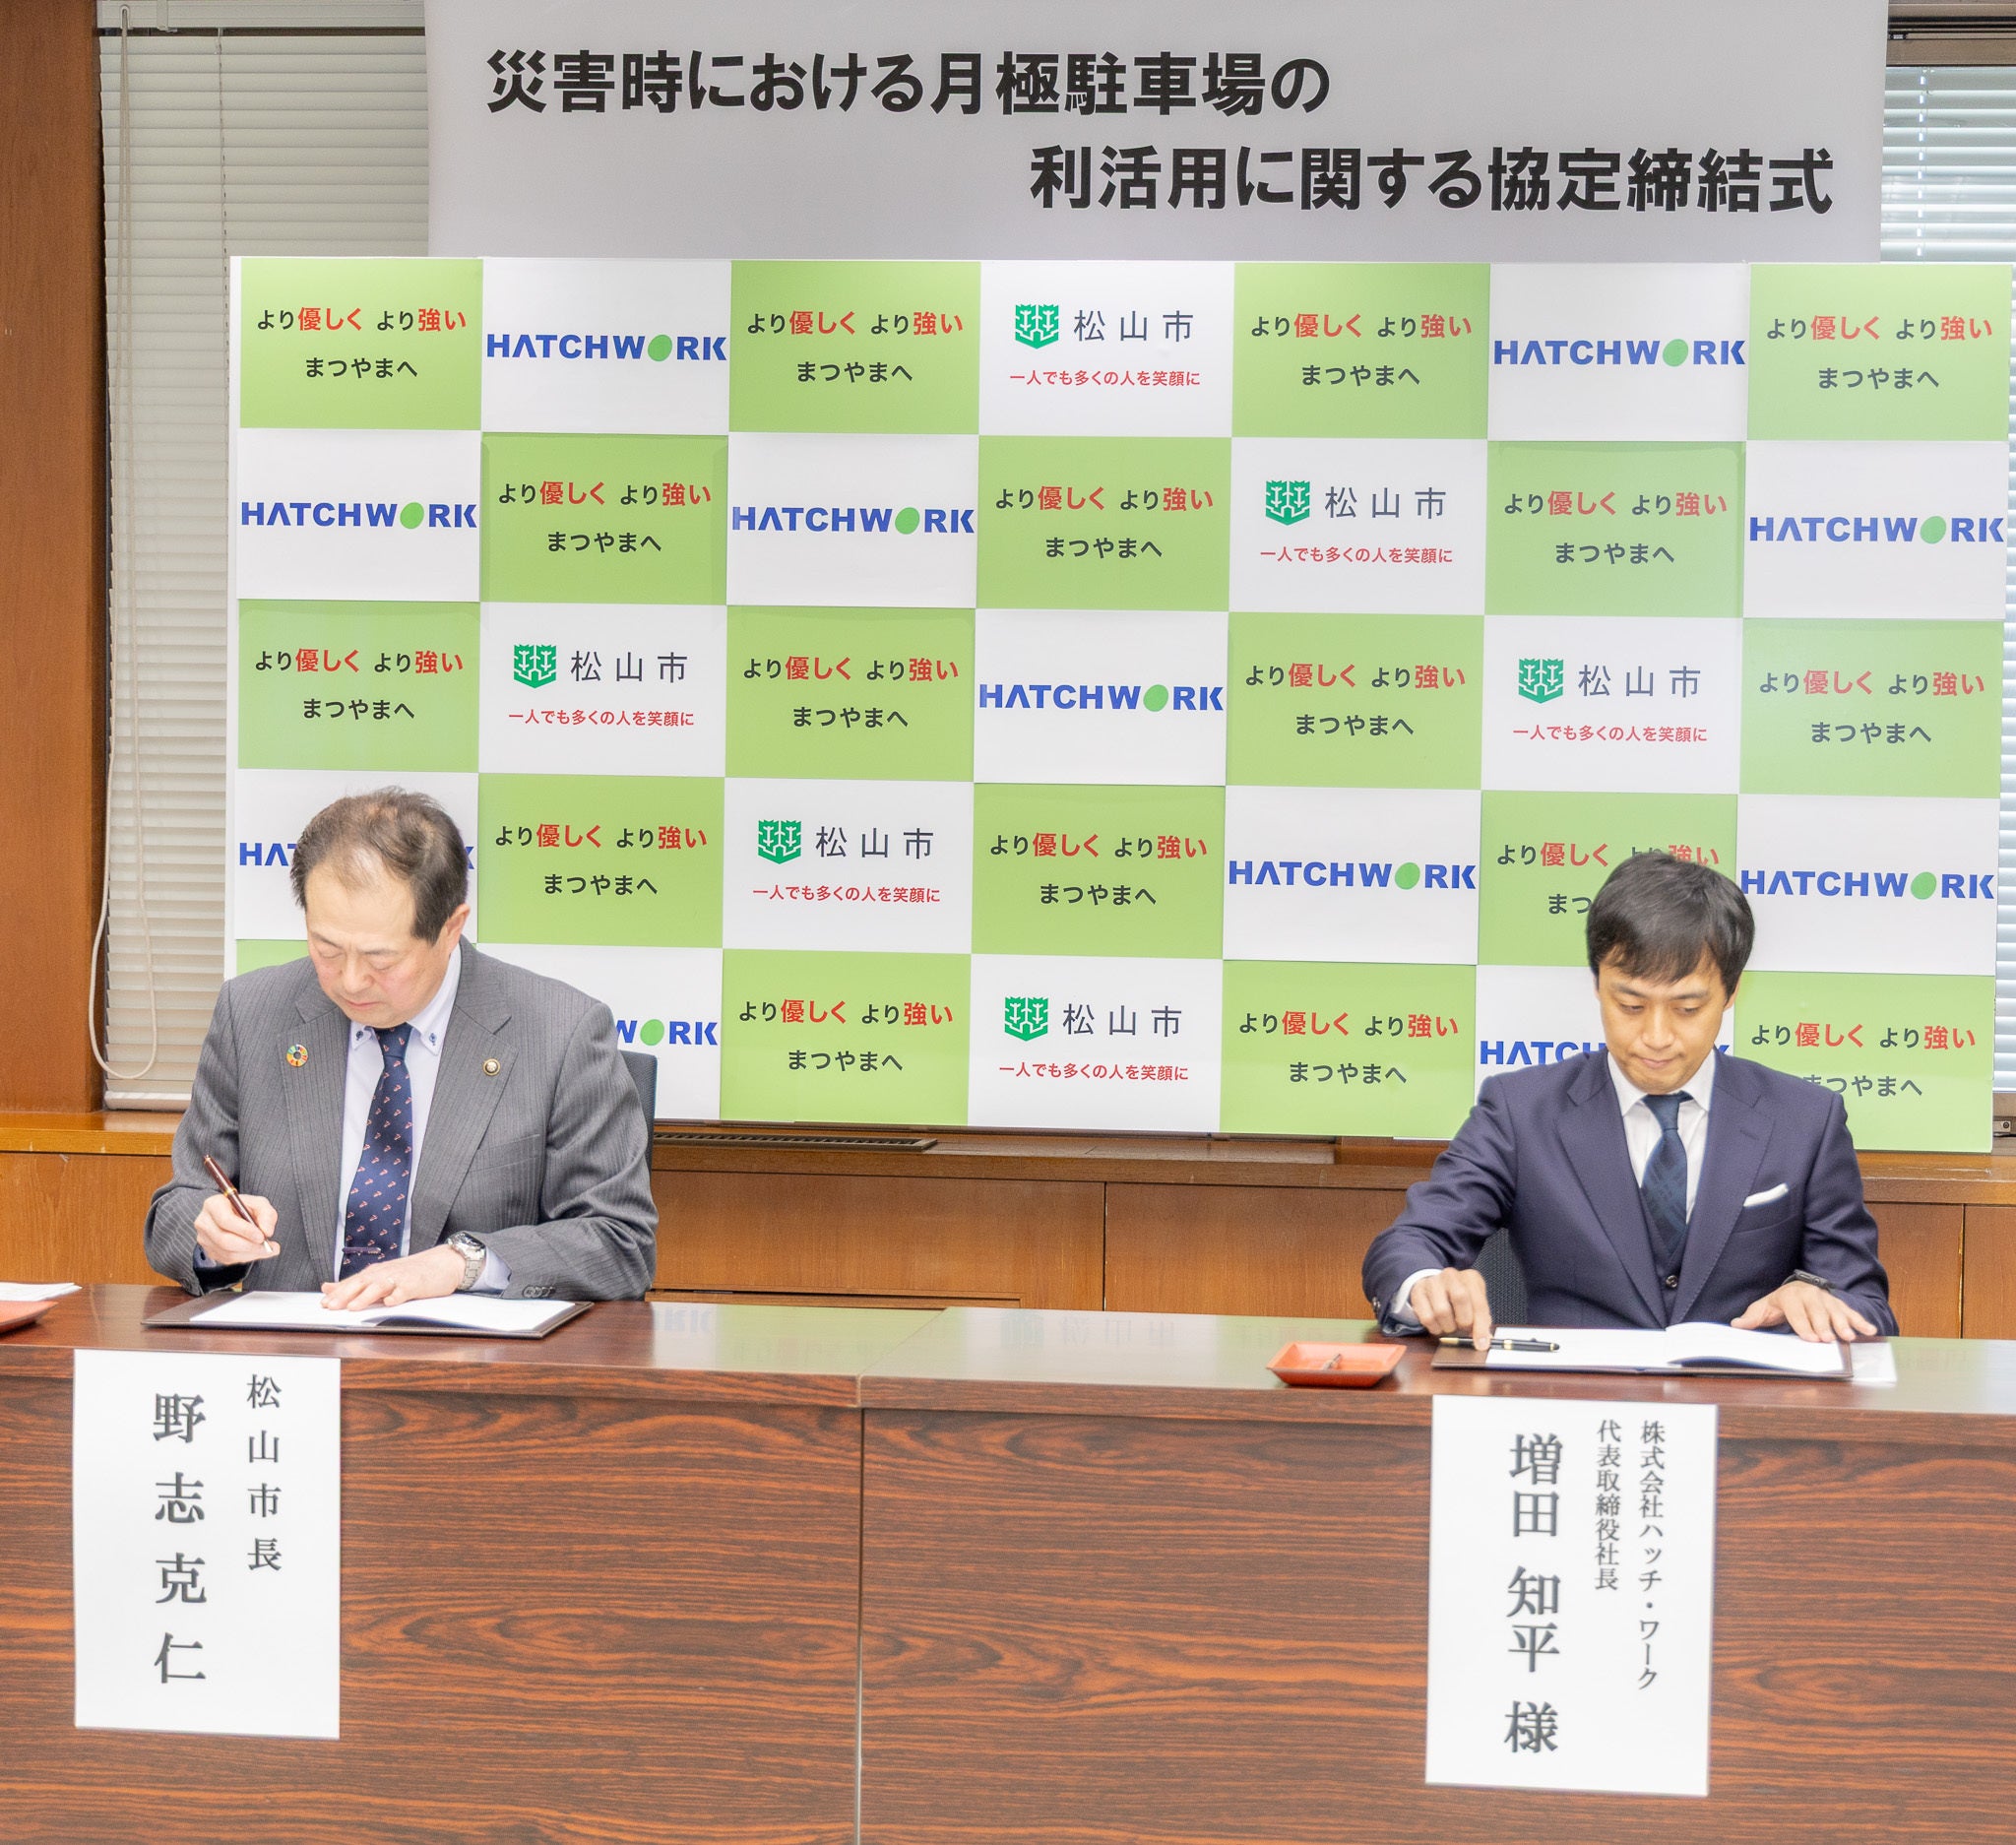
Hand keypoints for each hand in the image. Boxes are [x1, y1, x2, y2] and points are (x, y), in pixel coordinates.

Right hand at [193, 1191, 279, 1266]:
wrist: (235, 1215)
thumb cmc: (246, 1208)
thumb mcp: (259, 1204)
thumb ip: (267, 1215)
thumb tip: (267, 1231)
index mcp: (213, 1204)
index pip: (226, 1220)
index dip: (244, 1230)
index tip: (261, 1236)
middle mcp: (204, 1222)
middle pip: (224, 1240)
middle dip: (249, 1246)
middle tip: (268, 1247)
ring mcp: (204, 1238)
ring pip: (227, 1252)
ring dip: (250, 1254)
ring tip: (267, 1249)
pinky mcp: (209, 1250)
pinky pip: (227, 1259)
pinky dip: (245, 1257)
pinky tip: (255, 1251)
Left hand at [320, 1244, 464, 1311]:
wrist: (442, 1263)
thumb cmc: (410, 1273)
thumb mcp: (380, 1276)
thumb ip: (355, 1284)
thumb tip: (326, 1288)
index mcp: (375, 1273)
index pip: (352, 1282)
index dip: (337, 1293)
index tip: (323, 1304)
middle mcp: (385, 1273)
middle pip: (361, 1283)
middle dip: (345, 1295)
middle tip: (331, 1307)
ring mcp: (401, 1278)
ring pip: (380, 1286)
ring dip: (366, 1297)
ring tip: (354, 1307)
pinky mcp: (416, 1284)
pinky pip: (405, 1290)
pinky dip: (397, 1296)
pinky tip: (390, 1303)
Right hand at [1407, 1268, 1494, 1350]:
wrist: (1435, 1286)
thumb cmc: (1458, 1298)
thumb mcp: (1474, 1304)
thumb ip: (1481, 1320)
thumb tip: (1483, 1340)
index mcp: (1470, 1278)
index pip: (1478, 1302)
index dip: (1481, 1326)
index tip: (1481, 1344)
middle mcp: (1451, 1276)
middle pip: (1460, 1298)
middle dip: (1463, 1321)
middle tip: (1463, 1328)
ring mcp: (1433, 1282)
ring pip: (1441, 1311)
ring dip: (1448, 1326)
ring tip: (1450, 1325)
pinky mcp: (1418, 1292)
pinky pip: (1427, 1317)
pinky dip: (1434, 1327)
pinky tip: (1438, 1324)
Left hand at [1733, 1280, 1876, 1343]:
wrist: (1795, 1290)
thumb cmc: (1778, 1304)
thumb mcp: (1762, 1308)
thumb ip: (1752, 1318)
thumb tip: (1736, 1325)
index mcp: (1789, 1296)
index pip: (1796, 1311)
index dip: (1803, 1325)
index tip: (1810, 1338)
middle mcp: (1810, 1295)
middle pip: (1818, 1312)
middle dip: (1824, 1325)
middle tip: (1829, 1339)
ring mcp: (1826, 1299)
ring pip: (1836, 1311)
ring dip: (1844, 1324)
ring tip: (1849, 1336)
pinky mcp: (1838, 1304)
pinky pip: (1850, 1312)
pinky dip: (1860, 1321)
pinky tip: (1870, 1330)